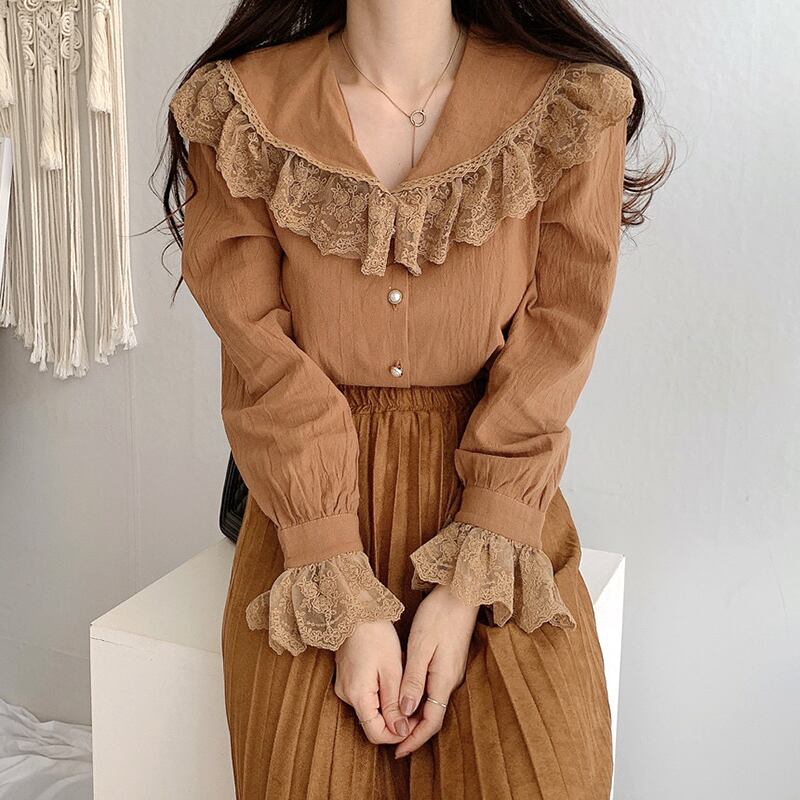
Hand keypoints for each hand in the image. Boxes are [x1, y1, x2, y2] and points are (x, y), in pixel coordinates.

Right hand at [334, 618, 419, 744]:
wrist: (357, 610)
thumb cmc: (376, 635)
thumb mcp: (391, 670)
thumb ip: (394, 704)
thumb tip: (400, 732)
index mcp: (357, 695)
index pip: (376, 734)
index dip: (397, 734)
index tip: (415, 722)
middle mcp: (346, 696)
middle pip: (373, 722)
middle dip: (395, 719)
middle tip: (415, 703)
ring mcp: (344, 686)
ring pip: (370, 708)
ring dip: (389, 705)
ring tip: (405, 684)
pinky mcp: (346, 677)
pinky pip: (365, 695)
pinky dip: (380, 694)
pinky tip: (392, 677)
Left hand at [394, 584, 478, 757]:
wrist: (460, 592)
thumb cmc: (438, 616)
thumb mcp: (420, 648)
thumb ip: (413, 680)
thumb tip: (406, 712)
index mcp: (444, 680)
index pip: (431, 722)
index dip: (414, 739)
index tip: (397, 752)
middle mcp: (451, 679)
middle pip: (433, 716)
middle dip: (414, 732)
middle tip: (393, 741)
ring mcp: (451, 670)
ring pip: (433, 703)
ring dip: (416, 716)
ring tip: (396, 723)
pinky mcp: (448, 660)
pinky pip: (434, 689)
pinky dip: (420, 700)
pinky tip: (407, 697)